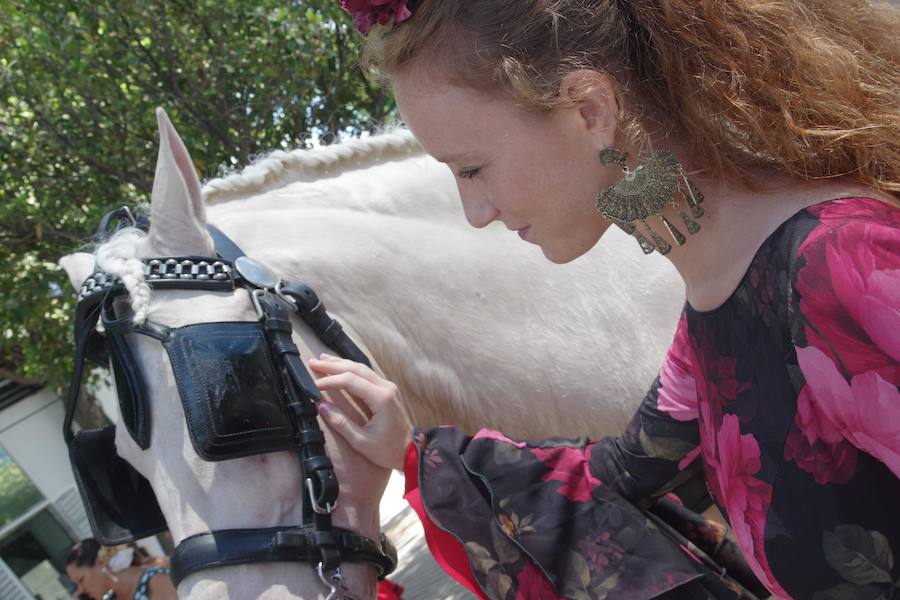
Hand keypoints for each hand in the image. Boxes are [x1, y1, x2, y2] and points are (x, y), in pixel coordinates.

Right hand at [309, 354, 412, 471]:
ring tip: (323, 360)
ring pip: (362, 368)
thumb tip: (322, 406)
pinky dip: (351, 370)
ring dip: (341, 364)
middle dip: (333, 365)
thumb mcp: (361, 442)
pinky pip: (367, 375)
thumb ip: (341, 423)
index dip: (330, 381)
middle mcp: (386, 388)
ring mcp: (388, 387)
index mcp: (381, 399)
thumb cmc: (388, 450)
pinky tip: (340, 368)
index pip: (350, 381)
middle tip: (313, 363)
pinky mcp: (387, 390)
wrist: (411, 452)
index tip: (314, 385)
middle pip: (356, 369)